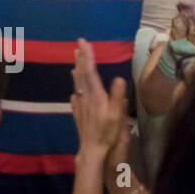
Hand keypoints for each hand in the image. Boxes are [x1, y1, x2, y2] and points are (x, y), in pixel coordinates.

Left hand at [70, 38, 128, 164]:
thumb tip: (119, 78)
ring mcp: (80, 104)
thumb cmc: (108, 133)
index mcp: (96, 95)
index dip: (88, 56)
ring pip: (77, 82)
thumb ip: (118, 96)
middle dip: (81, 57)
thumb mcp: (117, 116)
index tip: (85, 43)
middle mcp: (85, 97)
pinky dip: (76, 85)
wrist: (92, 150)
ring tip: (76, 58)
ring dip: (77, 68)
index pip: (90, 71)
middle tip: (79, 43)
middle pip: (81, 73)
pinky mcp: (78, 112)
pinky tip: (75, 85)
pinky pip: (76, 93)